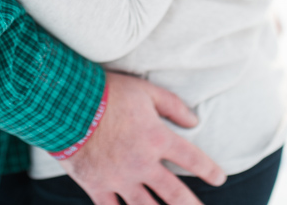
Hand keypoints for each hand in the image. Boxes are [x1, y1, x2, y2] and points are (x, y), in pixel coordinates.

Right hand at [63, 72, 225, 204]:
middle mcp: (142, 164)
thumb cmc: (107, 93)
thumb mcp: (146, 91)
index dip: (209, 170)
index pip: (192, 159)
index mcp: (157, 139)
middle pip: (174, 194)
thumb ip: (173, 106)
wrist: (66, 105)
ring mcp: (119, 179)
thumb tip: (194, 121)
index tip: (219, 178)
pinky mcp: (97, 186)